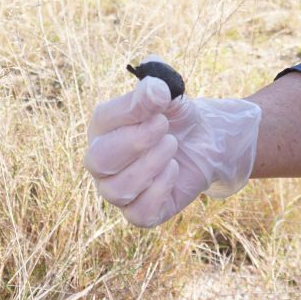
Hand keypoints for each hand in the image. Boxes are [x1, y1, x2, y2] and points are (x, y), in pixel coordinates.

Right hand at [84, 73, 261, 227]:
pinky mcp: (139, 212)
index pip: (103, 120)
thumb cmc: (175, 117)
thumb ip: (159, 87)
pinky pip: (138, 213)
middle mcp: (102, 161)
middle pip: (99, 160)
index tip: (161, 99)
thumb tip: (153, 89)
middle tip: (164, 126)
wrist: (201, 144)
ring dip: (151, 165)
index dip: (132, 110)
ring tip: (172, 145)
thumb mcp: (170, 96)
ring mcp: (117, 189)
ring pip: (118, 190)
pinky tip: (173, 169)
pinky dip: (159, 189)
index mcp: (103, 127)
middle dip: (136, 142)